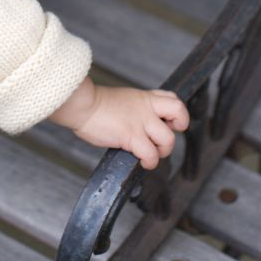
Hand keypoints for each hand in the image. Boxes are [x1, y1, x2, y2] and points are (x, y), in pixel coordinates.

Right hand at [49, 77, 189, 169]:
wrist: (81, 104)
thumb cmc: (93, 105)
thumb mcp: (121, 100)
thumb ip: (135, 109)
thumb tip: (138, 124)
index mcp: (144, 98)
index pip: (172, 98)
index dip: (176, 113)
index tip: (168, 122)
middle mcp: (146, 107)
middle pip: (179, 111)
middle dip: (180, 126)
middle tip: (165, 136)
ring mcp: (140, 122)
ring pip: (168, 139)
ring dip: (161, 151)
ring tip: (150, 153)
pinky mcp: (132, 136)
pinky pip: (151, 155)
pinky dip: (149, 162)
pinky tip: (141, 162)